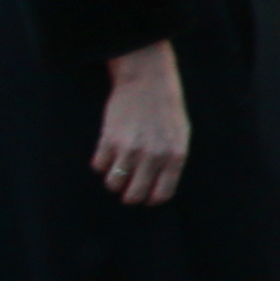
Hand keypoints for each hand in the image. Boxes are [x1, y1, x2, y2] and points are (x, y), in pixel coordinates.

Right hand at [94, 40, 185, 206]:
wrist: (148, 82)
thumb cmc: (167, 110)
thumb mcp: (180, 136)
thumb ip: (171, 161)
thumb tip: (157, 187)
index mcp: (175, 156)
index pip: (161, 194)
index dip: (151, 198)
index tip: (145, 194)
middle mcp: (154, 156)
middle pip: (134, 195)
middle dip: (129, 195)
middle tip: (127, 186)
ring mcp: (130, 149)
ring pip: (114, 184)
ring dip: (114, 180)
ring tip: (118, 168)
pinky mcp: (109, 139)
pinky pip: (99, 166)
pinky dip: (101, 163)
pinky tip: (109, 152)